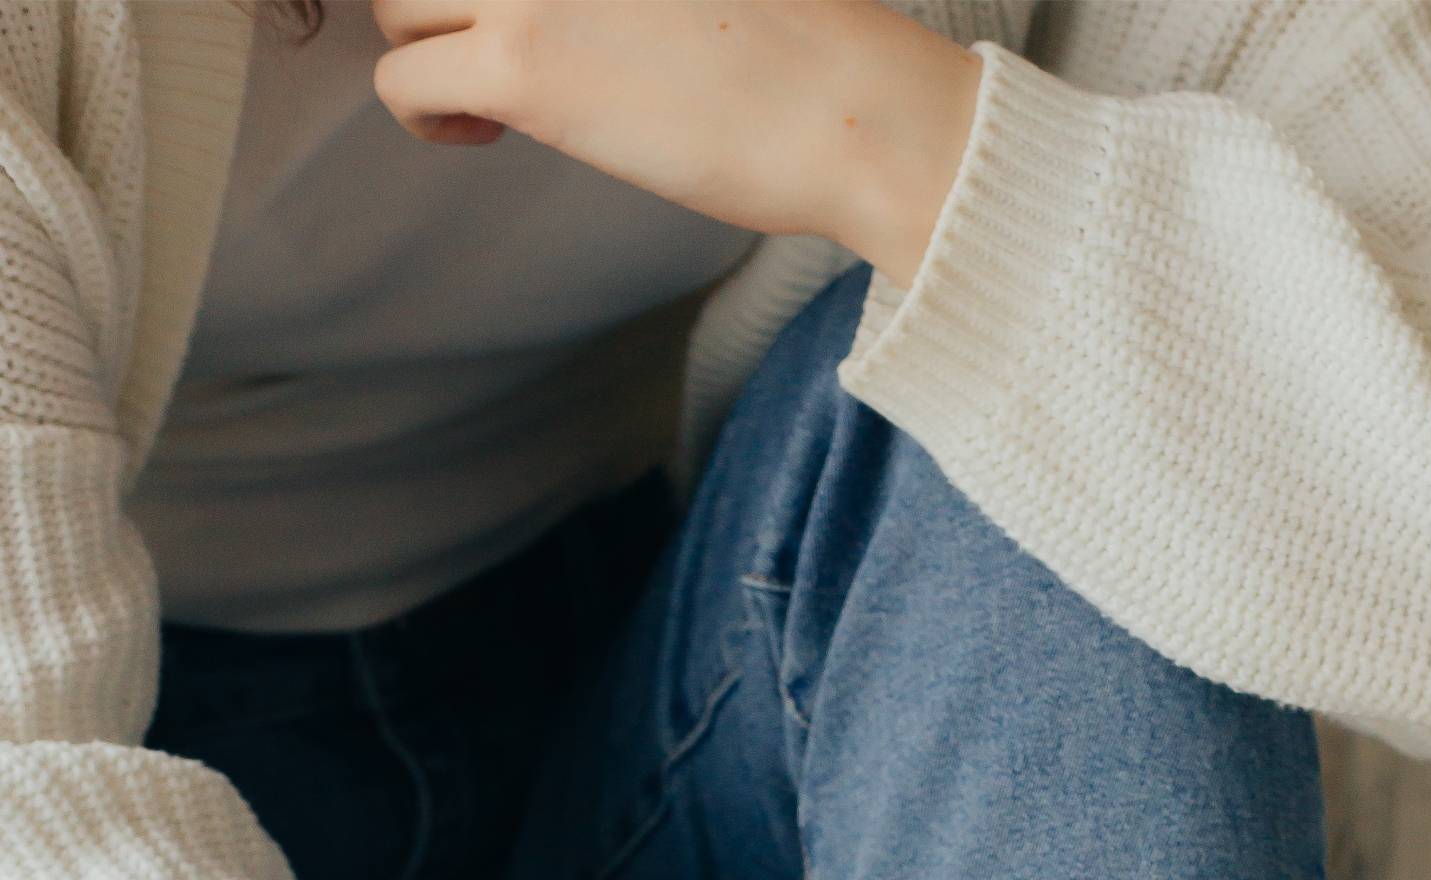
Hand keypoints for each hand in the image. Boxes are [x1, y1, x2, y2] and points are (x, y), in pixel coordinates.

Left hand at [373, 0, 980, 285]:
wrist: (852, 108)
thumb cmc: (808, 52)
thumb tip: (591, 22)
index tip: (527, 21)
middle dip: (444, 6)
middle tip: (497, 54)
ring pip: (397, 4)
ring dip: (426, 51)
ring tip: (489, 98)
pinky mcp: (525, 65)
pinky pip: (405, 83)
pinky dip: (425, 116)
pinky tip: (486, 134)